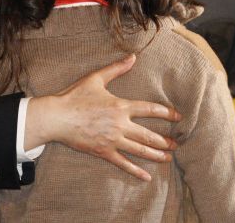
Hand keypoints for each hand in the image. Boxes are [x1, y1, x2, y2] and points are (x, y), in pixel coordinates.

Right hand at [25, 54, 180, 180]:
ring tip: (168, 157)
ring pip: (139, 150)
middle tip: (177, 144)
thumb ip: (117, 69)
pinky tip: (147, 176)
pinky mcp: (103, 152)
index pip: (150, 110)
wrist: (56, 118)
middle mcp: (120, 125)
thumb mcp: (96, 78)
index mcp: (121, 107)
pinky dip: (135, 171)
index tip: (178, 116)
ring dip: (156, 154)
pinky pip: (123, 164)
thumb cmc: (75, 96)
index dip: (166, 113)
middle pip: (148, 135)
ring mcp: (112, 140)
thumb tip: (133, 57)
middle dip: (164, 140)